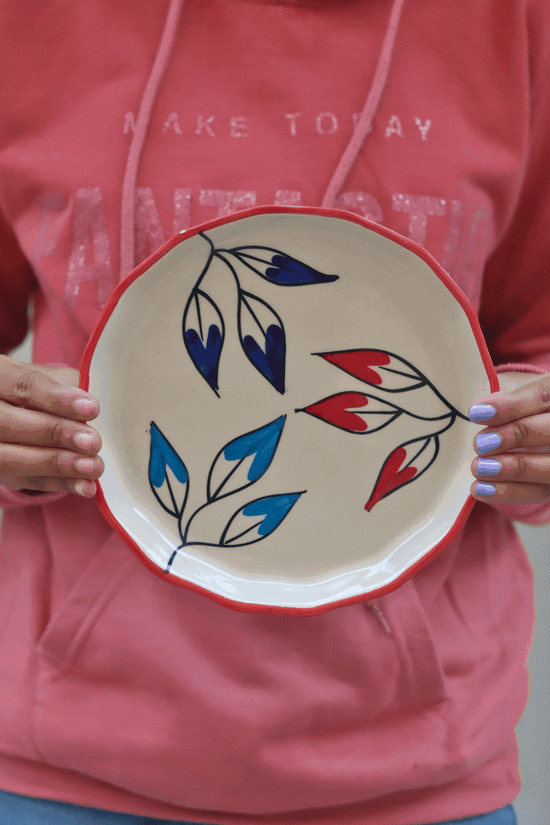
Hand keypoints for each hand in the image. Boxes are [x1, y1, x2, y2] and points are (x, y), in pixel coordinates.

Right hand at [0, 355, 102, 496]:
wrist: (23, 412)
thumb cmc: (41, 392)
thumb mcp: (52, 378)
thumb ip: (67, 388)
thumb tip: (87, 409)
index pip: (21, 385)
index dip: (56, 399)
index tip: (91, 408)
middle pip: (8, 423)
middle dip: (55, 433)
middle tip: (92, 441)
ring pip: (9, 458)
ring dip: (57, 464)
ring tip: (93, 466)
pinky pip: (24, 481)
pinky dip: (58, 484)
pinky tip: (85, 485)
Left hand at [470, 371, 549, 505]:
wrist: (546, 437)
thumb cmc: (533, 412)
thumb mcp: (530, 398)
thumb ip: (514, 402)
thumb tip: (481, 410)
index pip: (545, 396)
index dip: (512, 406)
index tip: (477, 413)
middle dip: (515, 436)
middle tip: (480, 443)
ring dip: (512, 469)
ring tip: (478, 468)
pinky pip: (541, 492)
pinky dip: (510, 492)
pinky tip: (481, 489)